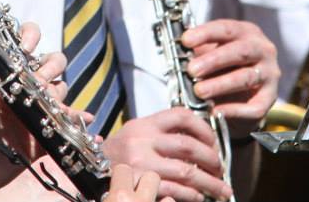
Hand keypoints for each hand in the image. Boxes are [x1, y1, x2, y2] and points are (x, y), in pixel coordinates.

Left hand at [0, 23, 69, 195]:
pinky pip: (70, 123)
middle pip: (53, 61)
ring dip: (59, 95)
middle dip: (51, 66)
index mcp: (9, 73)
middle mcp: (28, 85)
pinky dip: (79, 121)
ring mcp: (40, 106)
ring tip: (50, 107)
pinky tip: (88, 123)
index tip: (26, 49)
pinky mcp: (48, 131)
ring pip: (61, 89)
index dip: (30, 36)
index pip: (25, 40)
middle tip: (39, 83)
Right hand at [103, 107, 233, 201]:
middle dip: (213, 160)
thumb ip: (160, 133)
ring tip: (222, 190)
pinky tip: (198, 197)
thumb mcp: (135, 135)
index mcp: (143, 124)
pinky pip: (175, 191)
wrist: (86, 173)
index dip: (204, 129)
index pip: (181, 116)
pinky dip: (192, 195)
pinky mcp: (140, 185)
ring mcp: (140, 164)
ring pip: (187, 172)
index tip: (214, 143)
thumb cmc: (117, 156)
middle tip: (221, 170)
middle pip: (189, 146)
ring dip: (210, 183)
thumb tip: (199, 141)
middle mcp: (141, 140)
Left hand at [182, 19, 279, 137]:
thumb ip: (199, 51)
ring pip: (246, 78)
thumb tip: (177, 51)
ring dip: (220, 85)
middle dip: (214, 60)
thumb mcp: (212, 53)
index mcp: (247, 32)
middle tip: (192, 70)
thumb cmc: (223, 68)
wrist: (241, 97)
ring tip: (199, 92)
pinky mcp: (270, 99)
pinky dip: (234, 110)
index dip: (205, 33)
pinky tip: (216, 111)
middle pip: (240, 51)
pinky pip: (254, 106)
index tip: (186, 40)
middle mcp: (263, 50)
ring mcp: (269, 74)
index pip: (226, 29)